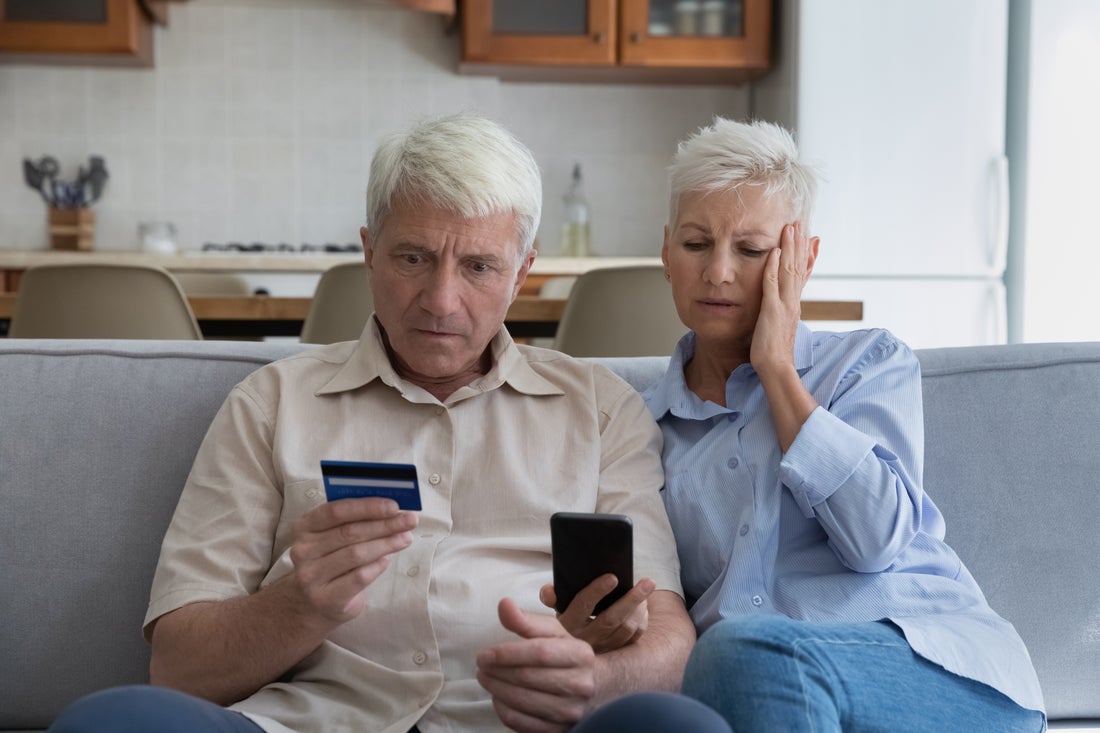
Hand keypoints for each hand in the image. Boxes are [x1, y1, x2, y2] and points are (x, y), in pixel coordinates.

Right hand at [288, 498, 417, 623]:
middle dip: (385, 524)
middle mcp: (303, 550)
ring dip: (386, 544)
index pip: (336, 511)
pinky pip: (359, 577)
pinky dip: (377, 566)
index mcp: (304, 527)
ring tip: (406, 538)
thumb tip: (392, 510)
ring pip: (356, 554)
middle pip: (349, 532)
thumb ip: (354, 521)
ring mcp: (311, 576)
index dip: (367, 507)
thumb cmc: (330, 561)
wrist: (311, 604)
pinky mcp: (325, 598)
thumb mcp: (332, 537)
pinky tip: (388, 559)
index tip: (394, 506)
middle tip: (410, 520)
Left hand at [477, 598, 597, 732]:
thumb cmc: (566, 655)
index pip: (539, 652)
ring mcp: (571, 711)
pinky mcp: (559, 730)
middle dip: (497, 671)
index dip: (507, 653)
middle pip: (527, 677)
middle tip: (481, 665)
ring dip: (496, 689)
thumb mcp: (553, 633)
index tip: (484, 654)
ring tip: (485, 677)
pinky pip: (521, 722)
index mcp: (581, 655)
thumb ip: (526, 620)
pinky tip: (498, 696)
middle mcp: (580, 685)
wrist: (596, 688)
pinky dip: (502, 708)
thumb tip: (504, 604)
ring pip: (522, 702)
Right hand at [539, 577, 652, 653]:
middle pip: (611, 619)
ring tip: (646, 589)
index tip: (613, 577)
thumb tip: (549, 590)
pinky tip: (643, 606)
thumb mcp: (555, 609)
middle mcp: (585, 639)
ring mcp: (602, 648)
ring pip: (626, 629)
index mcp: (568, 624)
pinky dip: (642, 620)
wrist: (570, 652)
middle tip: (648, 582)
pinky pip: (633, 638)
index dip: (597, 591)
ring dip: (640, 608)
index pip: (583, 606)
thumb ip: (551, 597)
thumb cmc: (566, 619)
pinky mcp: (615, 653)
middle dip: (632, 599)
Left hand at [751, 222, 816, 375]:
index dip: (807, 255)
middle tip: (800, 223)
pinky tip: (773, 251)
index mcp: (795, 304)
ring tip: (791, 228)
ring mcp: (785, 305)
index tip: (810, 238)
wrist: (776, 369)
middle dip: (800, 244)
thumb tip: (787, 305)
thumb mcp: (781, 326)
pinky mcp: (772, 311)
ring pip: (789, 271)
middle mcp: (793, 301)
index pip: (803, 275)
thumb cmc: (774, 352)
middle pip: (799, 267)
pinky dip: (773, 266)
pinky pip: (772, 284)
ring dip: (790, 248)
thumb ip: (784, 312)